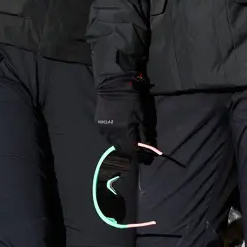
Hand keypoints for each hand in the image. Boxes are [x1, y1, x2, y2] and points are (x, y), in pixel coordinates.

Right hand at [94, 83, 148, 226]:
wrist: (115, 83)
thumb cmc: (134, 100)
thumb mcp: (143, 118)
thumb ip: (144, 137)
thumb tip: (147, 153)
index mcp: (124, 134)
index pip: (131, 155)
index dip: (137, 160)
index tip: (141, 163)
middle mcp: (111, 135)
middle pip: (121, 151)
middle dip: (128, 155)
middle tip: (134, 157)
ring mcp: (103, 128)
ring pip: (113, 143)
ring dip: (120, 144)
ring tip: (126, 143)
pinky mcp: (98, 122)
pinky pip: (107, 134)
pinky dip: (114, 135)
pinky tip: (118, 131)